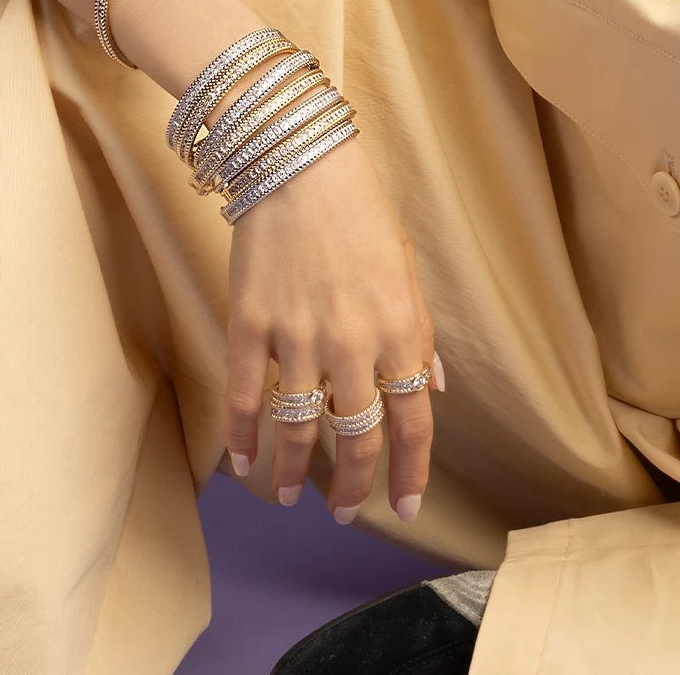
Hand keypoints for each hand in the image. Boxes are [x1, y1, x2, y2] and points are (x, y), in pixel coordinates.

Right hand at [219, 134, 441, 524]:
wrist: (300, 167)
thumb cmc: (362, 215)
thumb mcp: (408, 273)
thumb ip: (421, 336)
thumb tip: (435, 387)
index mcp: (401, 331)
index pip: (414, 421)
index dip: (411, 472)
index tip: (408, 505)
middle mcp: (354, 345)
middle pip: (357, 438)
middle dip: (355, 486)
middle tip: (347, 513)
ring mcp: (298, 339)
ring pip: (299, 429)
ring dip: (294, 473)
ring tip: (288, 497)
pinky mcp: (250, 327)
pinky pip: (246, 398)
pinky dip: (244, 438)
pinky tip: (244, 462)